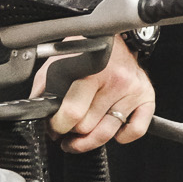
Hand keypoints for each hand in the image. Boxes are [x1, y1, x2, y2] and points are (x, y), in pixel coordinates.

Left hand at [44, 34, 152, 152]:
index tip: (54, 128)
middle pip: (87, 127)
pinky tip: (110, 131)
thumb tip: (37, 115)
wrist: (109, 40)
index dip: (57, 127)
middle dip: (71, 132)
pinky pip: (136, 130)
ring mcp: (132, 90)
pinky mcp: (146, 96)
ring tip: (80, 138)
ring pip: (107, 133)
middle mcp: (116, 81)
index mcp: (91, 73)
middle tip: (66, 129)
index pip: (72, 114)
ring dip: (89, 141)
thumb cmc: (82, 55)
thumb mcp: (55, 67)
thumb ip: (43, 91)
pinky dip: (122, 137)